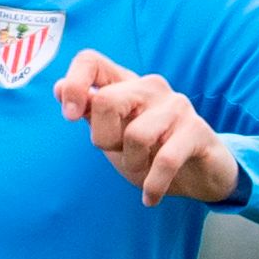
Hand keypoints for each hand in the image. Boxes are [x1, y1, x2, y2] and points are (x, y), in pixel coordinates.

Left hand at [52, 49, 239, 206]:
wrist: (199, 174)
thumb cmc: (149, 151)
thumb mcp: (112, 134)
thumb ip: (89, 112)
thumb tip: (59, 89)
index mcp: (125, 83)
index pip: (90, 61)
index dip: (74, 84)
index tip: (71, 116)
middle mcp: (150, 87)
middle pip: (106, 101)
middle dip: (103, 138)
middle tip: (117, 151)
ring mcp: (177, 106)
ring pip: (136, 134)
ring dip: (132, 162)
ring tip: (140, 168)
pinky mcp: (198, 130)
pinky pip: (166, 160)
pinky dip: (153, 184)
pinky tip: (150, 198)